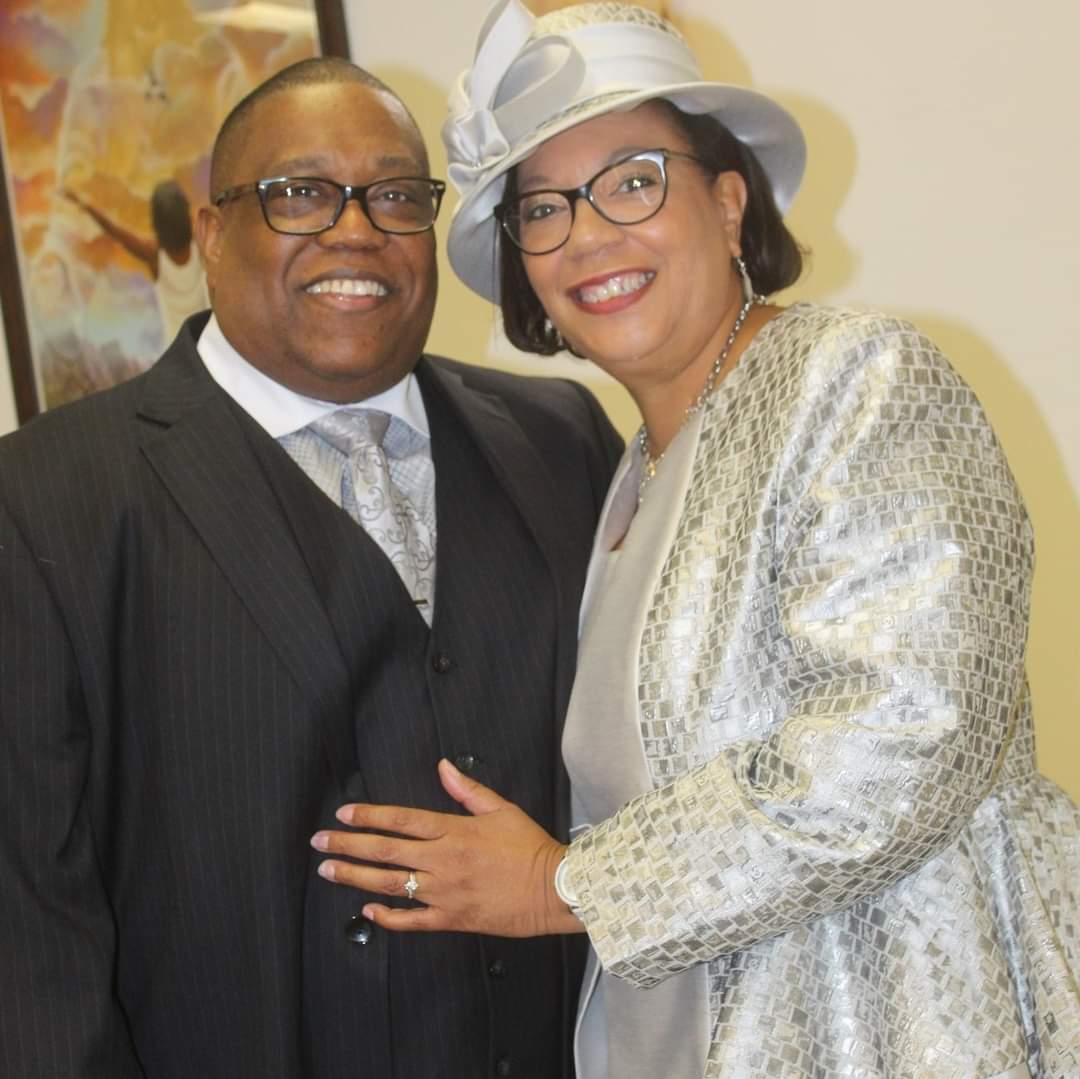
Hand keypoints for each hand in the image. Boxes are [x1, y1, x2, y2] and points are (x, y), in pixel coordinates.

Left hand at [310, 758, 583, 936]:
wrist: (555, 889)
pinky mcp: (452, 918)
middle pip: (385, 851)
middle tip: (319, 843)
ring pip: (390, 885)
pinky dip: (387, 916)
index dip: (368, 816)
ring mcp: (444, 892)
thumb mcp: (502, 809)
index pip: (401, 820)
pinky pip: (412, 920)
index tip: (343, 814)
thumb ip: (467, 789)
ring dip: (355, 877)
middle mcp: (443, 861)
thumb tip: (442, 766)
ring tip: (328, 871)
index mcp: (454, 831)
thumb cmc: (530, 847)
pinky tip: (367, 910)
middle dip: (347, 846)